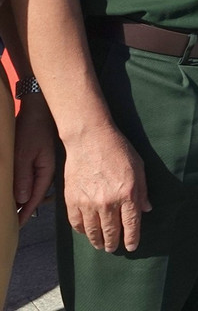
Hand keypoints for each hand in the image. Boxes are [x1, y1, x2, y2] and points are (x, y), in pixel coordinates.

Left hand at [13, 96, 56, 224]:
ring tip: (13, 211)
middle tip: (12, 223)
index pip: (35, 199)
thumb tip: (23, 200)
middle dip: (24, 210)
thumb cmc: (32, 130)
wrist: (39, 110)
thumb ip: (23, 177)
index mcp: (46, 172)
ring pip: (33, 189)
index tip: (15, 227)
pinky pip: (31, 180)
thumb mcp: (24, 153)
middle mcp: (46, 172)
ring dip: (23, 200)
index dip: (24, 214)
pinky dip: (24, 189)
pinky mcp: (37, 161)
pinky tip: (17, 192)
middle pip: (35, 197)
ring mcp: (42, 166)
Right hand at [61, 125, 149, 252]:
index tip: (131, 247)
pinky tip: (86, 232)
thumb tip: (147, 209)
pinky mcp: (72, 200)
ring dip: (97, 241)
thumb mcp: (139, 168)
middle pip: (111, 232)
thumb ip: (143, 191)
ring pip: (92, 232)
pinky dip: (81, 231)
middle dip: (113, 243)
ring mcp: (88, 203)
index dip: (131, 239)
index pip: (131, 225)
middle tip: (114, 248)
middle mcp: (108, 202)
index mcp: (128, 194)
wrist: (90, 139)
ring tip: (101, 245)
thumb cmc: (118, 151)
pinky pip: (76, 223)